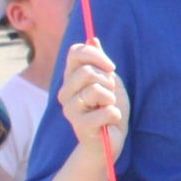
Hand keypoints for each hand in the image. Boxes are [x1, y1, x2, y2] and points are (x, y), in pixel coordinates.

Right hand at [58, 42, 128, 157]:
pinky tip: (110, 122)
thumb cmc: (109, 109)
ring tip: (108, 108)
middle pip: (87, 71)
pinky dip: (115, 115)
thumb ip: (100, 63)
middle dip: (107, 81)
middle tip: (110, 95)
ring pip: (96, 90)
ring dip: (111, 98)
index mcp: (71, 78)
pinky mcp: (80, 126)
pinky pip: (106, 111)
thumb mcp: (109, 82)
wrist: (109, 141)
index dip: (96, 55)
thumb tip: (92, 39)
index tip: (111, 67)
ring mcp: (70, 110)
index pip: (75, 52)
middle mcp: (65, 92)